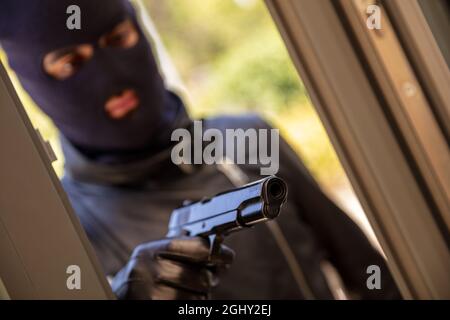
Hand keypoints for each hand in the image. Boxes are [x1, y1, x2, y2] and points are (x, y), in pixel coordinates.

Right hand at [111, 237, 233, 299]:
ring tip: (190, 290)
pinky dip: (193, 304)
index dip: (217, 252)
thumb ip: (181, 246)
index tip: (227, 256)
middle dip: (210, 278)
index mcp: (150, 250)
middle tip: (209, 277)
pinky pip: (190, 307)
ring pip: (198, 296)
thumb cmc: (145, 273)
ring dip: (201, 294)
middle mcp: (148, 270)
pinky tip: (183, 298)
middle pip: (201, 276)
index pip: (195, 247)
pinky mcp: (154, 307)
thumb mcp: (155, 255)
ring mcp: (150, 293)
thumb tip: (218, 244)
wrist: (120, 295)